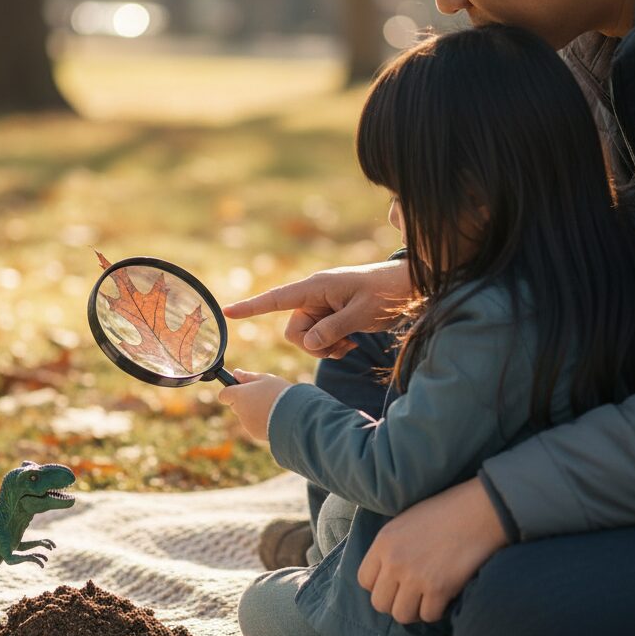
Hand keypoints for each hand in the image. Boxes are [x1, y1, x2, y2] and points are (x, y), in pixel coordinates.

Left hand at [217, 369, 291, 441]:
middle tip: (262, 396)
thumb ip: (248, 377)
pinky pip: (255, 426)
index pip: (224, 395)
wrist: (293, 416)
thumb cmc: (279, 393)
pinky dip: (261, 422)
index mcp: (239, 395)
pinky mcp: (255, 434)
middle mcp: (239, 411)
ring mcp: (246, 424)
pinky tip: (274, 417)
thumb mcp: (265, 379)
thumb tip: (236, 373)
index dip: (231, 391)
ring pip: (246, 416)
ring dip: (254, 411)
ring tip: (272, 406)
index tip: (240, 389)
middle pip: (235, 405)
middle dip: (245, 401)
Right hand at [222, 260, 410, 359]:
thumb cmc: (384, 293)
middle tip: (340, 346)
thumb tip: (307, 343)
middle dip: (312, 345)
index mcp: (316, 287)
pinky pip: (320, 339)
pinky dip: (333, 346)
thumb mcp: (359, 313)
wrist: (407, 288)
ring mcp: (322, 307)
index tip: (228, 311)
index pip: (276, 299)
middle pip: (294, 330)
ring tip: (350, 344)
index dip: (251, 307)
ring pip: (307, 338)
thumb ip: (331, 329)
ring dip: (325, 348)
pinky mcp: (331, 316)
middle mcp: (314, 296)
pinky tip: (352, 342)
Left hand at [356, 478, 508, 622]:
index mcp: (383, 543)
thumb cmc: (442, 513)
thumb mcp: (402, 523)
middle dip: (394, 603)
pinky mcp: (439, 588)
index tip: (393, 584)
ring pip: (402, 615)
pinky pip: (429, 616)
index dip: (378, 585)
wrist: (476, 512)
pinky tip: (443, 597)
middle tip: (410, 596)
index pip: (364, 580)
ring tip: (425, 599)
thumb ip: (389, 548)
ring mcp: (415, 577)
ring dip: (414, 611)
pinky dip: (436, 611)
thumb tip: (385, 574)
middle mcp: (394, 561)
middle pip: (379, 603)